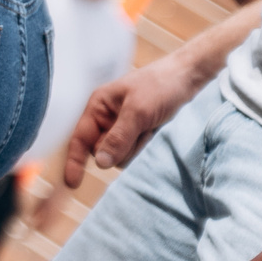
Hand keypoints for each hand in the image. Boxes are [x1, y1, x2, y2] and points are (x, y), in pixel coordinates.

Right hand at [62, 55, 204, 187]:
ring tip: (150, 127)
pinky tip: (155, 130)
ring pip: (120, 154)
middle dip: (120, 149)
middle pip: (102, 151)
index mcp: (98, 107)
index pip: (80, 139)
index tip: (72, 183)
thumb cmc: (160, 85)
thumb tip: (101, 163)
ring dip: (136, 147)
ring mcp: (123, 127)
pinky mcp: (138, 132)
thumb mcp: (138, 111)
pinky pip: (135, 151)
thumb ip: (118, 138)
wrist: (189, 77)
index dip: (74, 161)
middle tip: (140, 132)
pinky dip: (145, 145)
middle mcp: (106, 118)